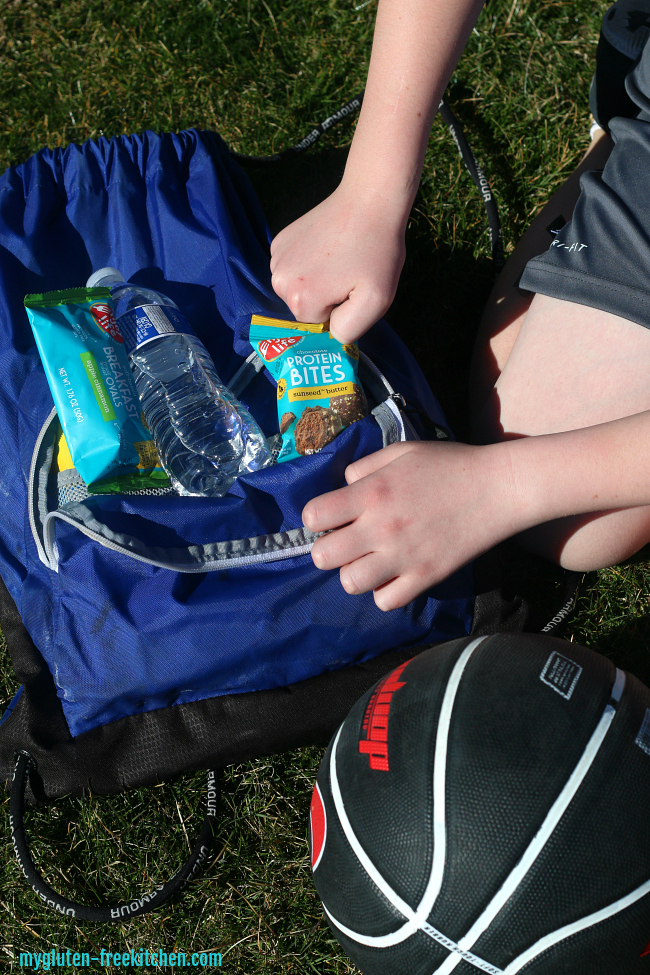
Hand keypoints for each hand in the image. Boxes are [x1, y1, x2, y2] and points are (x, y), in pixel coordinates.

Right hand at [270, 181, 406, 343]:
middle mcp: (279, 280)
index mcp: (301, 299)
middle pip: (304, 309)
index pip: (317, 326)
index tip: (354, 288)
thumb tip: (331, 335)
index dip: (340, 312)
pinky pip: (294, 268)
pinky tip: (328, 247)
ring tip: (340, 259)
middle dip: (327, 298)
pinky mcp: (279, 241)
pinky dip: (309, 263)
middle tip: (349, 273)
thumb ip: (349, 330)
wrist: (369, 199)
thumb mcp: (376, 301)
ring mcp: (275, 258)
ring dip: (318, 281)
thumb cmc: (376, 251)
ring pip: (298, 289)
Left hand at [302, 440, 522, 610]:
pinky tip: (393, 575)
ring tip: (369, 561)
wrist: (498, 487)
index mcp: (371, 492)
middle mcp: (381, 527)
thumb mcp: (401, 452)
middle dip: (328, 549)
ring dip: (354, 573)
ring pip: (350, 583)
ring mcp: (403, 556)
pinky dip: (384, 592)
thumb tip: (342, 487)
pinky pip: (386, 601)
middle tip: (347, 541)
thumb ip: (364, 468)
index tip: (332, 516)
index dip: (317, 517)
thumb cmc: (449, 465)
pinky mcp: (426, 577)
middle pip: (322, 556)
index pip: (313, 516)